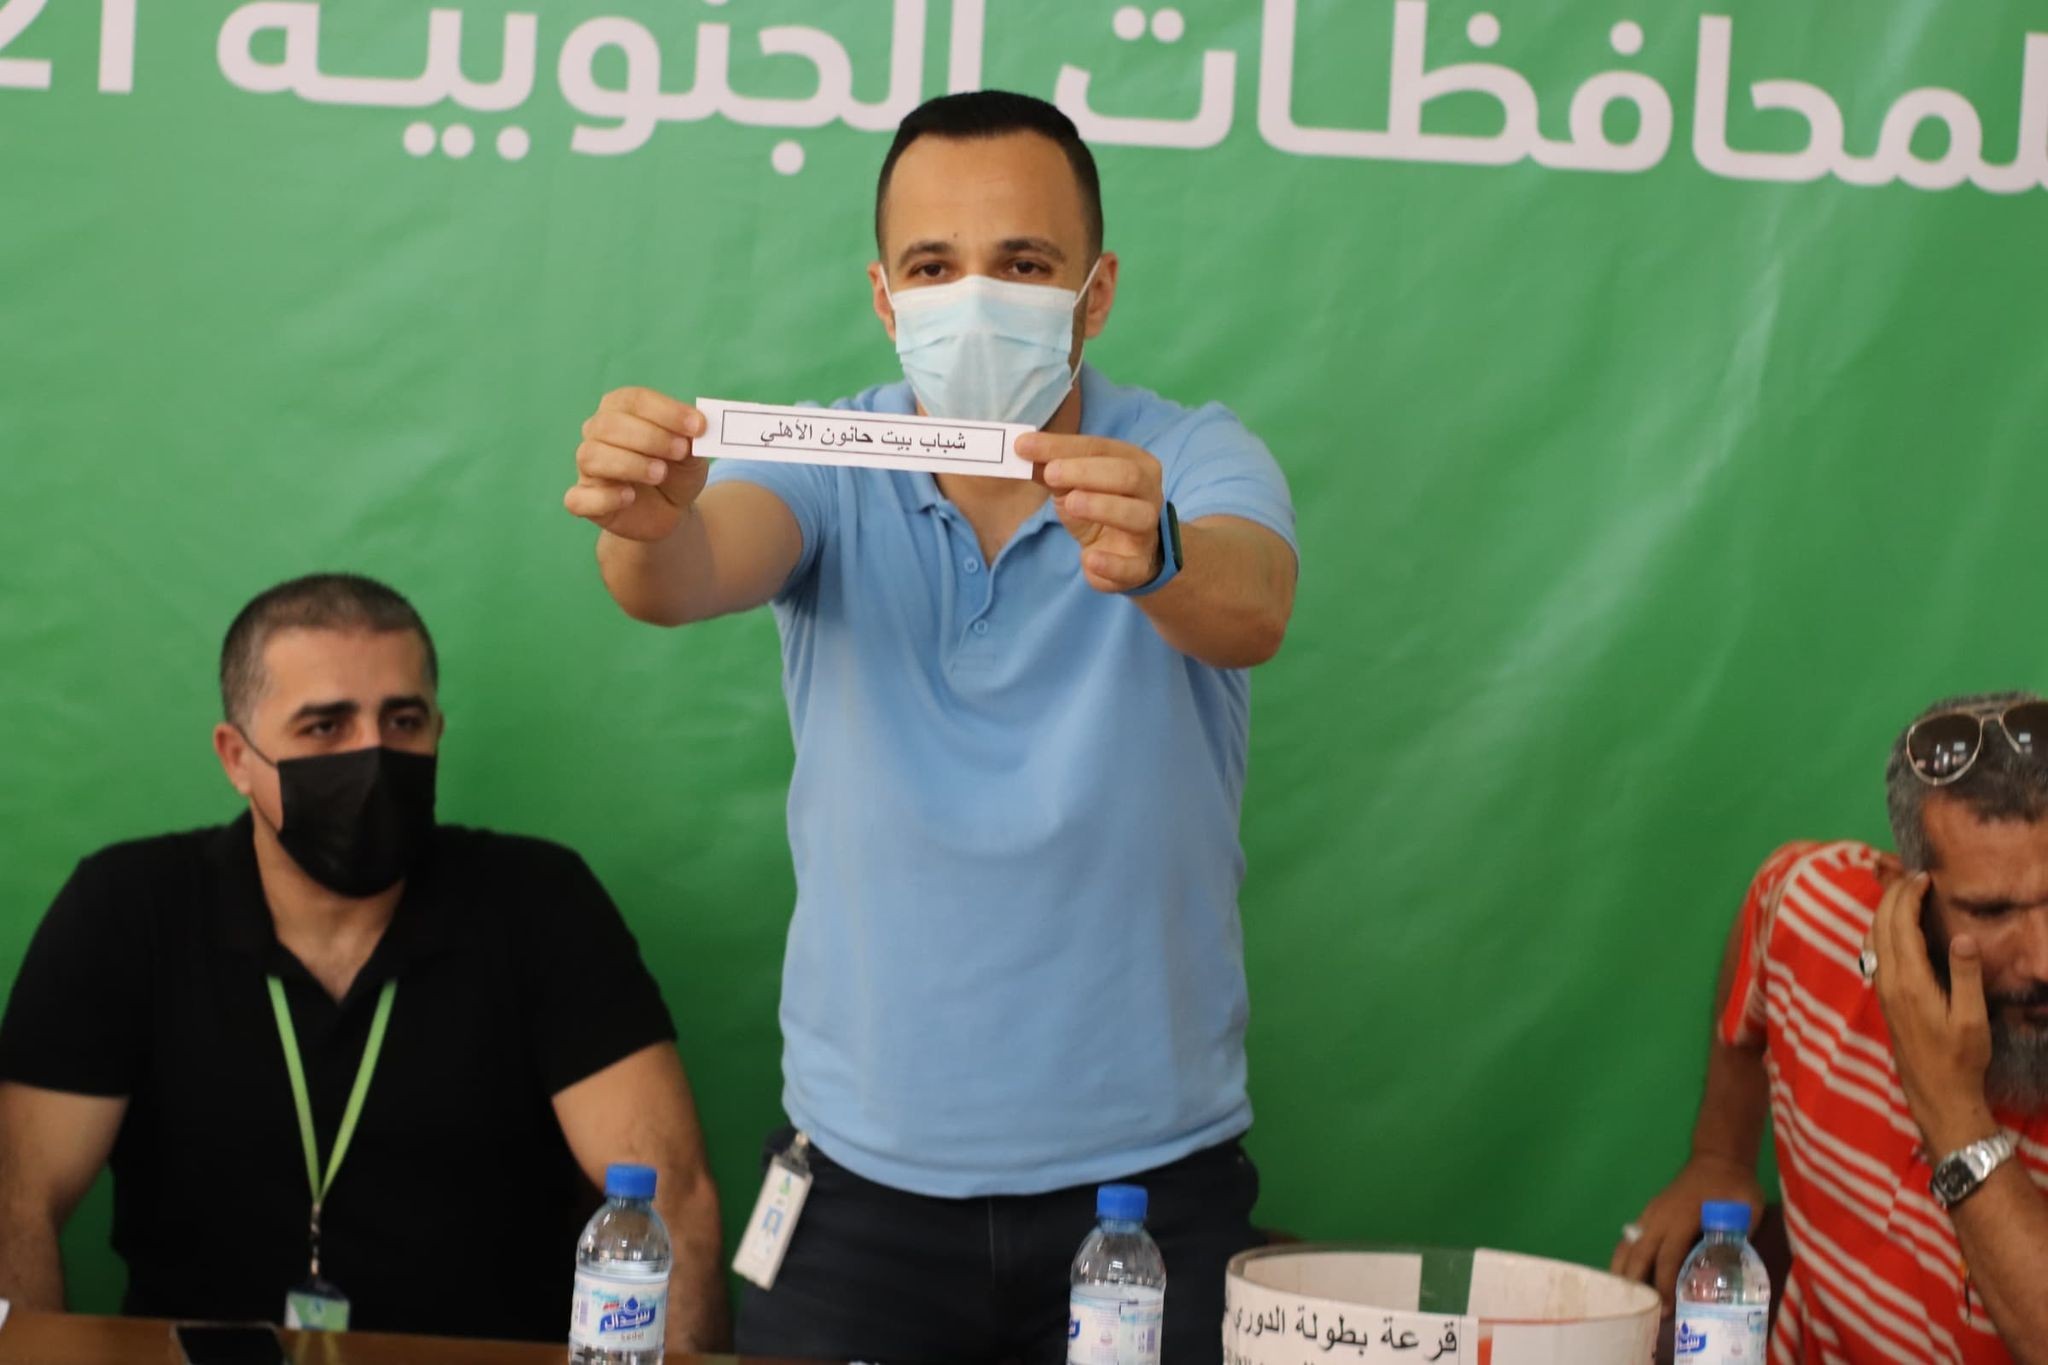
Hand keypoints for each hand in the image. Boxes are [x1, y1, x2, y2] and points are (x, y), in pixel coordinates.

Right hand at [563, 387, 710, 542]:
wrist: (671, 509)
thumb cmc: (676, 470)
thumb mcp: (692, 454)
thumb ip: (692, 439)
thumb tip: (698, 428)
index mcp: (622, 409)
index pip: (635, 400)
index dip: (667, 412)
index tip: (698, 427)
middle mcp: (597, 432)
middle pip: (609, 424)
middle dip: (649, 437)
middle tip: (680, 451)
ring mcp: (587, 467)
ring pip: (591, 456)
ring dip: (629, 463)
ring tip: (660, 473)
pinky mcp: (584, 500)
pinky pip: (578, 498)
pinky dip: (604, 497)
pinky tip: (629, 497)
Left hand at [1015, 432, 1163, 593]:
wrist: (1120, 554)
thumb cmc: (1098, 507)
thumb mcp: (1072, 484)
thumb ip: (1050, 467)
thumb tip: (1022, 448)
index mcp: (1134, 462)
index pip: (1099, 448)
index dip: (1062, 447)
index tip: (1024, 447)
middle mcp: (1148, 492)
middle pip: (1127, 475)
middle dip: (1086, 472)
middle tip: (1051, 474)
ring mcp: (1148, 529)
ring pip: (1138, 515)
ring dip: (1103, 507)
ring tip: (1070, 505)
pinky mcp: (1141, 565)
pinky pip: (1132, 565)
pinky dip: (1110, 564)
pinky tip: (1088, 559)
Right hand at [1611, 1155, 1764, 1306]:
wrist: (1717, 1158)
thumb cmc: (1734, 1185)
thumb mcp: (1746, 1209)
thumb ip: (1737, 1238)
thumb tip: (1730, 1271)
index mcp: (1682, 1217)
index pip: (1668, 1256)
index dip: (1665, 1283)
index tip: (1667, 1308)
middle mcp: (1659, 1217)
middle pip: (1639, 1253)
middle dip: (1637, 1284)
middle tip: (1641, 1311)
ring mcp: (1651, 1214)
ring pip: (1628, 1245)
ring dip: (1623, 1271)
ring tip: (1623, 1299)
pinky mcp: (1649, 1214)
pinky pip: (1630, 1238)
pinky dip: (1624, 1257)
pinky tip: (1624, 1275)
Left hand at [1872, 871, 1996, 1152]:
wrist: (1936, 1094)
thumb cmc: (1960, 1059)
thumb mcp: (1973, 1018)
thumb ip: (1966, 976)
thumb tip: (1962, 937)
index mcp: (1910, 981)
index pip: (1899, 924)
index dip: (1908, 895)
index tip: (1924, 876)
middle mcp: (1889, 981)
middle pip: (1880, 925)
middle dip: (1893, 894)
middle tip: (1914, 876)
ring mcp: (1883, 989)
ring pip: (1873, 938)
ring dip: (1884, 910)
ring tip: (1904, 892)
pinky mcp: (1885, 998)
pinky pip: (1875, 952)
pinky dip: (1883, 930)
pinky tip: (1896, 927)